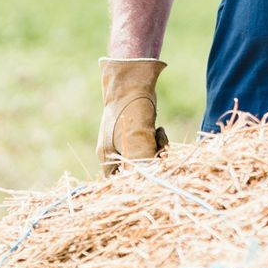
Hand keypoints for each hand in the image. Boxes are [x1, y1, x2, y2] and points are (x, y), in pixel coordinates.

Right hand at [97, 58, 168, 173]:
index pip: (118, 183)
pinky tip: (159, 129)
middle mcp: (116, 153)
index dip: (134, 183)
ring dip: (158, 150)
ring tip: (158, 134)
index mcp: (108, 159)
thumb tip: (148, 183)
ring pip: (147, 158)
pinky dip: (158, 141)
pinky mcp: (139, 132)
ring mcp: (127, 142)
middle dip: (151, 163)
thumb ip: (142, 167)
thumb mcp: (137, 144)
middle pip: (136, 170)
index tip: (150, 178)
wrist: (134, 84)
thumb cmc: (131, 114)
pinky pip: (152, 146)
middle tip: (158, 151)